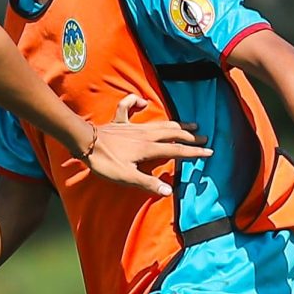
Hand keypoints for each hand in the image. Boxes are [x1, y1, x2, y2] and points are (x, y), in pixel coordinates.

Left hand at [77, 97, 209, 196]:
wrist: (85, 143)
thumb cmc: (105, 162)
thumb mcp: (127, 177)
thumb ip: (148, 184)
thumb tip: (169, 191)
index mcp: (149, 148)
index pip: (177, 151)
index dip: (194, 152)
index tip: (209, 152)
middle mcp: (145, 134)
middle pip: (173, 134)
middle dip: (189, 136)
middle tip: (203, 138)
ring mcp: (133, 126)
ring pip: (160, 122)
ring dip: (176, 124)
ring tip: (188, 124)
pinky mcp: (120, 121)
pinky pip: (129, 107)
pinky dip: (137, 102)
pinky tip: (142, 101)